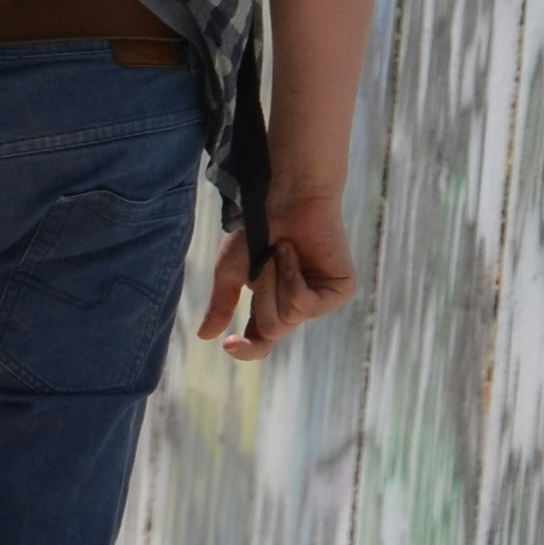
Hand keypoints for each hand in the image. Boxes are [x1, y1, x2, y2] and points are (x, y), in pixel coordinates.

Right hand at [197, 184, 356, 360]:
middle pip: (271, 328)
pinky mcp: (340, 290)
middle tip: (266, 256)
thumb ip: (221, 304)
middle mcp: (297, 305)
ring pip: (287, 318)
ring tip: (284, 248)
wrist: (284, 195)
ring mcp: (321, 299)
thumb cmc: (256, 226)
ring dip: (276, 280)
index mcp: (272, 304)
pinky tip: (295, 252)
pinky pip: (306, 304)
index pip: (260, 343)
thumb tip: (203, 336)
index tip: (228, 343)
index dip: (245, 349)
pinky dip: (294, 278)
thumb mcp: (231, 270)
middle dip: (262, 291)